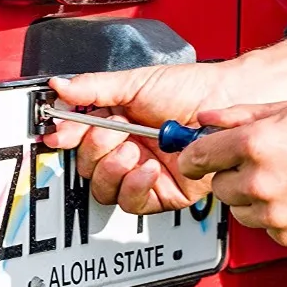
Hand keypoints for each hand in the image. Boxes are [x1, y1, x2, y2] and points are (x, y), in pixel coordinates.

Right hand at [43, 63, 239, 213]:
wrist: (226, 102)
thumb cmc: (191, 89)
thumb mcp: (136, 82)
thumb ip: (95, 88)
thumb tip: (60, 87)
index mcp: (116, 124)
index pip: (79, 139)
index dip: (68, 138)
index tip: (61, 133)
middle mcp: (127, 150)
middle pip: (88, 168)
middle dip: (95, 150)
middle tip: (114, 132)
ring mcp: (144, 174)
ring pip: (106, 190)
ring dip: (112, 170)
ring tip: (132, 149)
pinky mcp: (163, 193)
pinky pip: (134, 203)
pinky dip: (135, 187)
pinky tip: (148, 168)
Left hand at [179, 101, 286, 245]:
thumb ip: (239, 115)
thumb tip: (205, 118)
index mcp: (255, 144)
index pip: (197, 157)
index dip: (192, 157)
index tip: (194, 159)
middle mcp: (260, 181)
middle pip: (218, 186)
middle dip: (231, 175)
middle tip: (257, 164)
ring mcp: (274, 213)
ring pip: (238, 210)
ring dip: (251, 198)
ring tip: (283, 179)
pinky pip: (264, 228)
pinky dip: (273, 216)